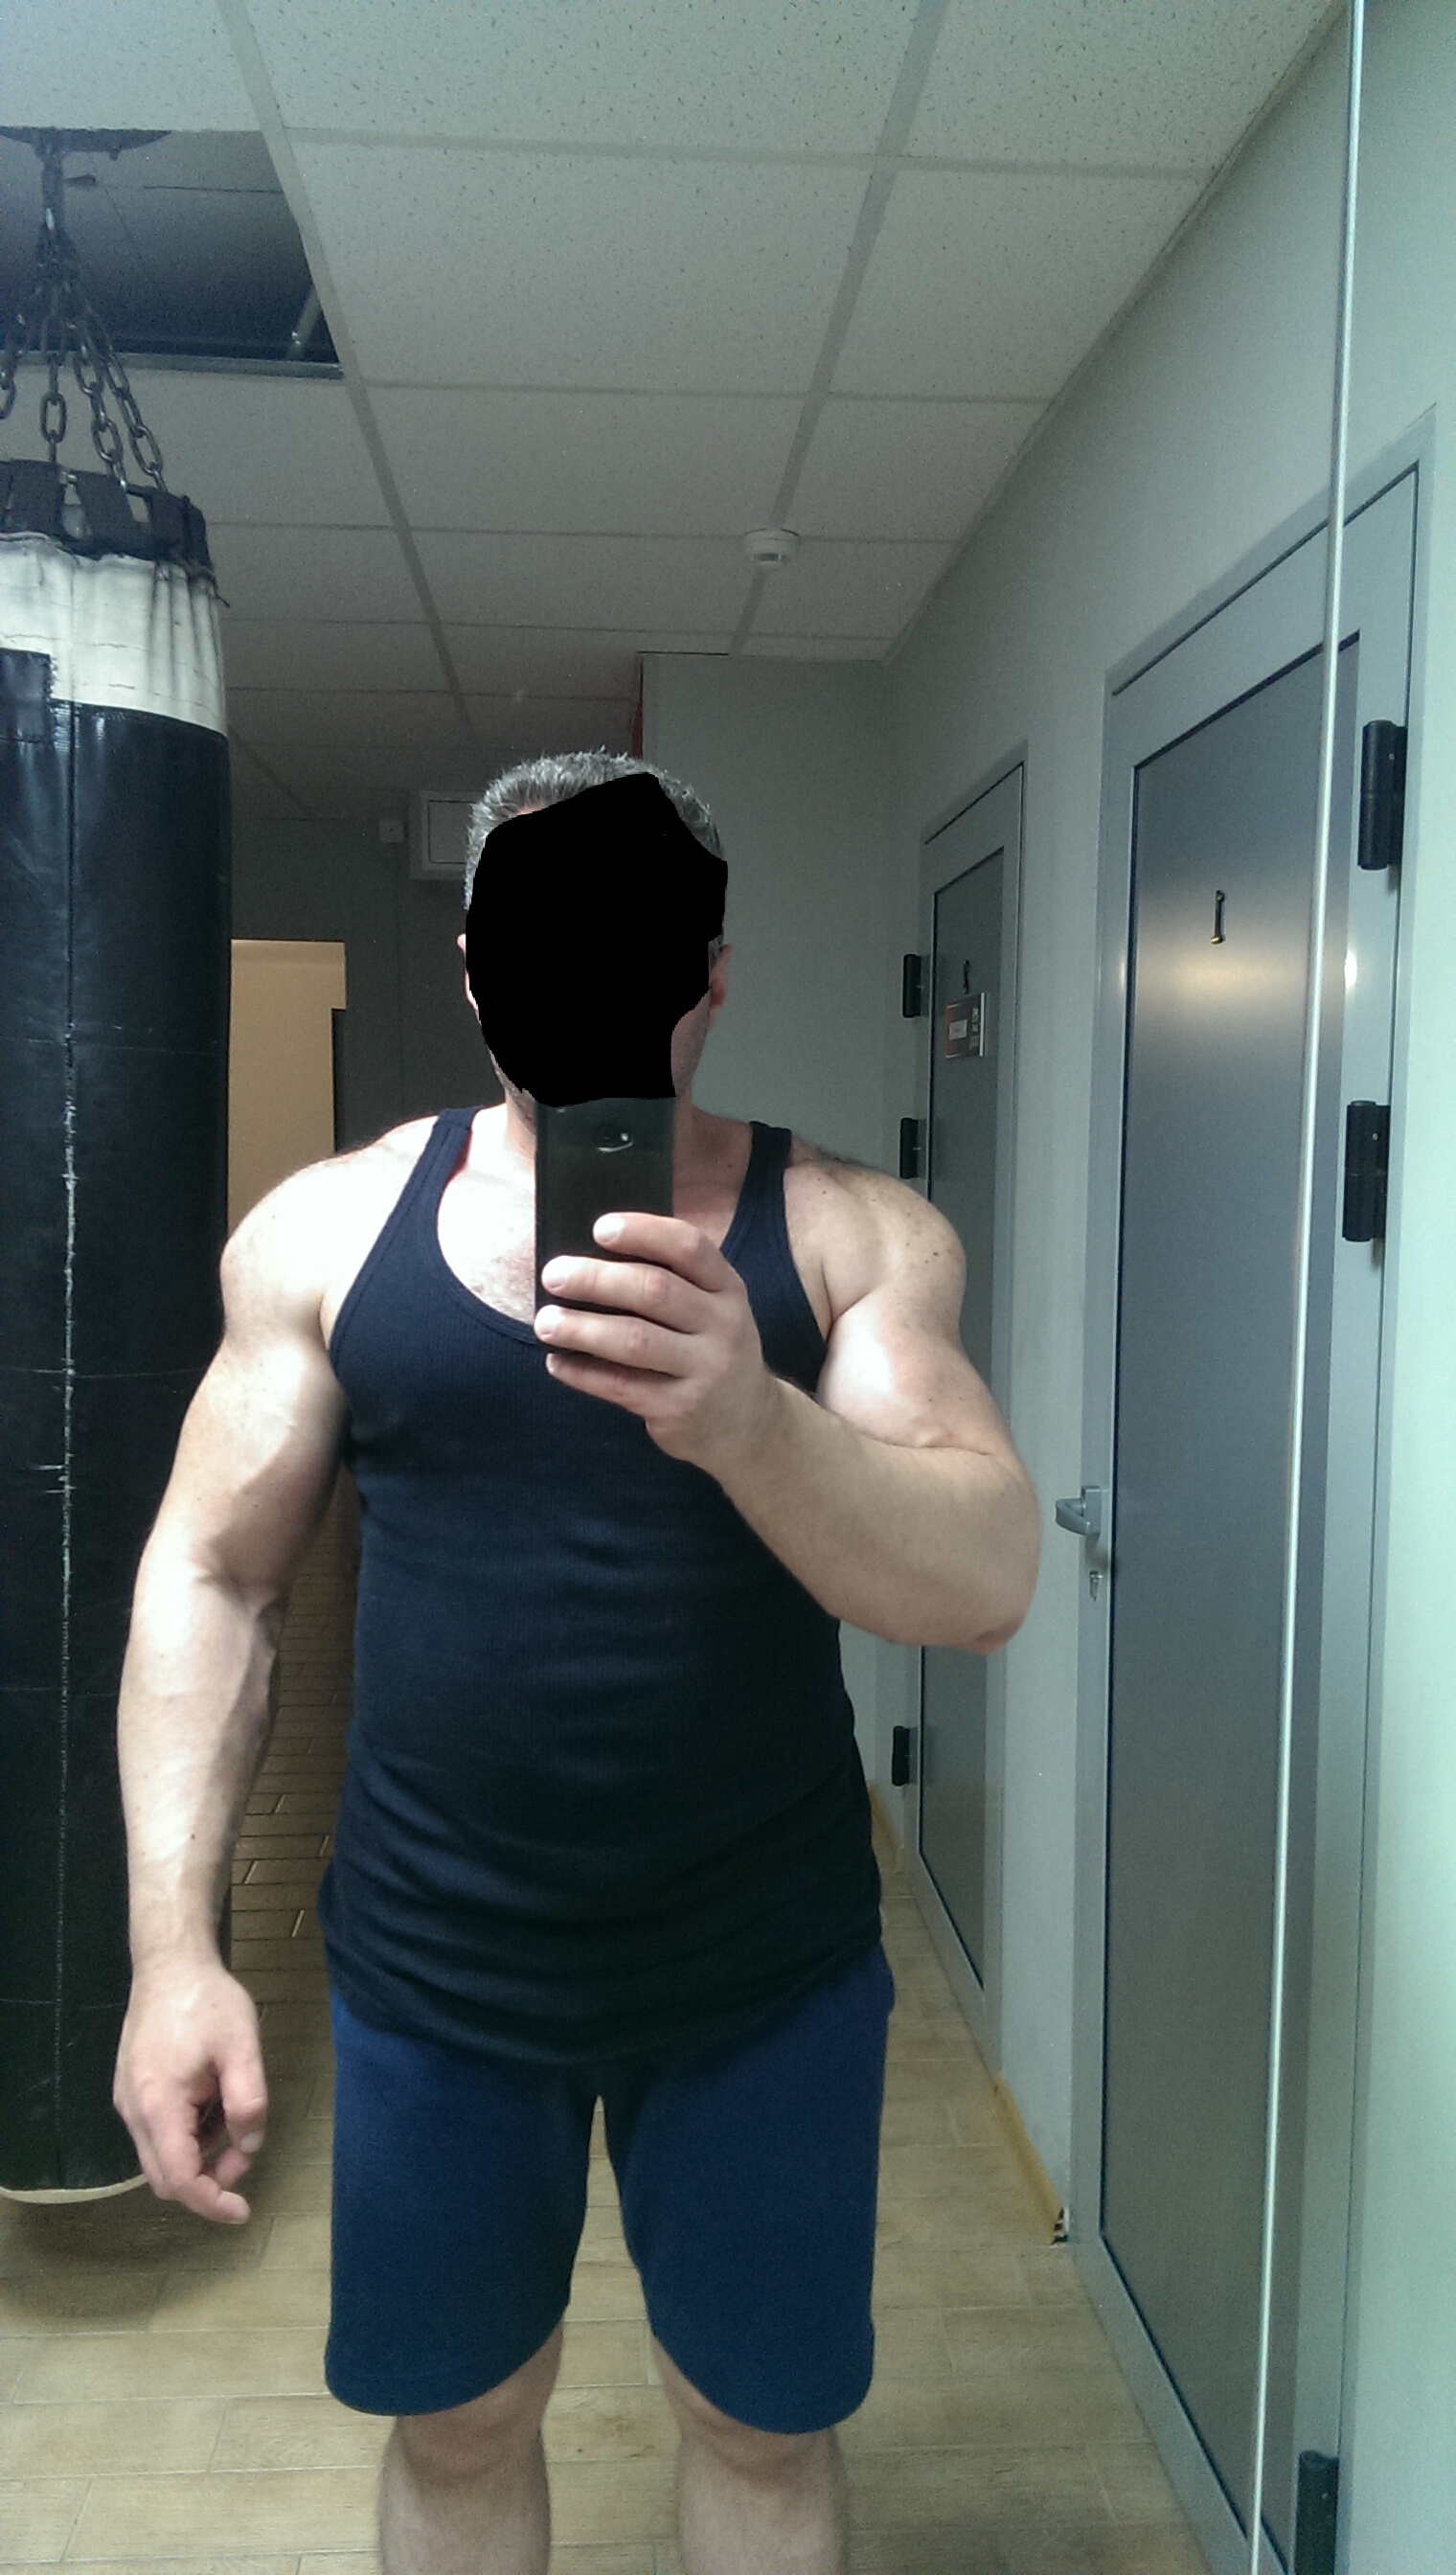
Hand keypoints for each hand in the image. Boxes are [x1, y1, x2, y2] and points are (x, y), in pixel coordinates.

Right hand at [113, 1956, 267, 2224]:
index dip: (211, 2202)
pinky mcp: (131, 2089)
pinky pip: (157, 2132)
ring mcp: (128, 2101)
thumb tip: (249, 2146)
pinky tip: (212, 2100)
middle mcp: (134, 2110)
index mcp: (158, 2104)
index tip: (243, 2211)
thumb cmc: (207, 2001)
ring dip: (199, 2153)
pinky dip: (187, 2134)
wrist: (169, 1963)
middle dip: (208, 2179)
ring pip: (161, 2155)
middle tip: (244, 2151)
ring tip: (232, 2112)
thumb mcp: (242, 2046)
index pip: (179, 2178)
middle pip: (164, 2176)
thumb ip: (249, 2101)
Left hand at [535, 1211, 780, 1474]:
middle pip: (655, 1291)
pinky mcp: (680, 1409)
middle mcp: (723, 1326)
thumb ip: (673, 1282)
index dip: (644, 1232)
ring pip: (635, 1341)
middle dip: (597, 1280)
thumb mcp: (713, 1310)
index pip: (689, 1247)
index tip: (600, 1228)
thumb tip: (590, 1257)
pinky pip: (622, 1386)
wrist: (748, 1423)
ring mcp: (705, 1370)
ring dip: (582, 1328)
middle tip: (554, 1276)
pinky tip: (556, 1362)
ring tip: (545, 1321)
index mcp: (727, 1289)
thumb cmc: (710, 1350)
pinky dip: (583, 1372)